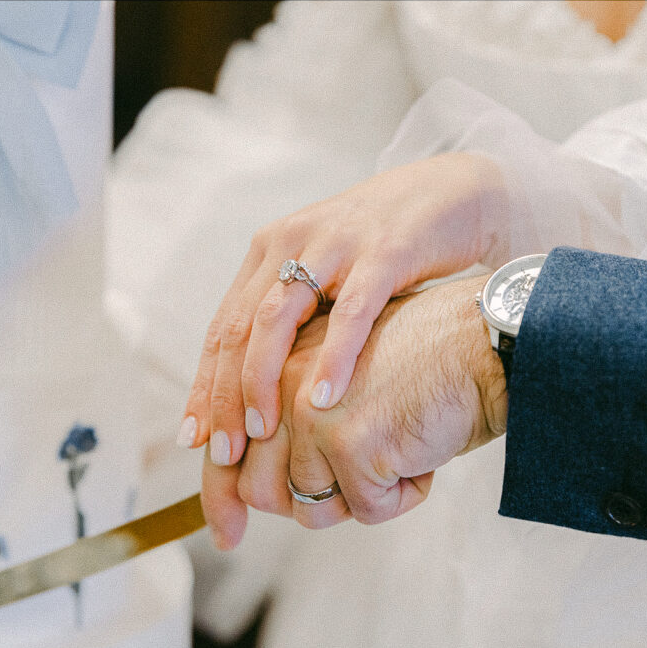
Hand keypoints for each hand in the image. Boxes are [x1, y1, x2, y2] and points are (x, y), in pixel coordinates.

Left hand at [178, 152, 506, 476]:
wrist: (452, 195)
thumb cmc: (386, 251)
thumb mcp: (326, 278)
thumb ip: (294, 320)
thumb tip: (259, 391)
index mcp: (270, 252)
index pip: (222, 328)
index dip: (204, 386)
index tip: (194, 440)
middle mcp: (290, 242)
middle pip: (238, 329)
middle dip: (224, 396)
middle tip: (222, 452)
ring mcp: (333, 245)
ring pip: (277, 320)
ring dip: (262, 381)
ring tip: (260, 432)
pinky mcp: (383, 252)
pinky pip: (350, 313)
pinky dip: (332, 357)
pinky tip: (323, 400)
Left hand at [201, 274, 508, 547]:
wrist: (484, 342)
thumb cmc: (421, 365)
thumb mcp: (339, 380)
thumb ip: (293, 422)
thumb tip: (256, 494)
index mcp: (273, 362)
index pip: (224, 442)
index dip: (220, 498)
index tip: (226, 534)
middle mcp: (280, 380)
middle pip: (256, 488)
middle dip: (310, 504)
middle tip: (363, 481)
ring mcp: (310, 410)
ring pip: (310, 507)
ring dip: (362, 499)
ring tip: (398, 455)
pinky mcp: (348, 438)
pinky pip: (366, 510)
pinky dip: (403, 496)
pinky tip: (423, 454)